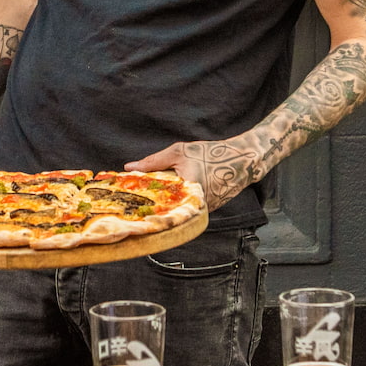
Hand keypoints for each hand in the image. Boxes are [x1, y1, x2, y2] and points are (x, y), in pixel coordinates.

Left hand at [127, 139, 257, 210]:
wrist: (242, 161)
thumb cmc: (209, 153)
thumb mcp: (179, 152)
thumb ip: (153, 162)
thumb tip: (129, 168)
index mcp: (187, 190)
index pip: (157, 200)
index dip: (139, 199)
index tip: (123, 196)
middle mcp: (195, 205)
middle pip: (165, 208)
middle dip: (149, 203)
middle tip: (130, 199)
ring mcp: (202, 212)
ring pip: (175, 210)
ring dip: (163, 204)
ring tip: (145, 198)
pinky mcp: (206, 213)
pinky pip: (185, 209)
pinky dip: (176, 203)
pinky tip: (166, 197)